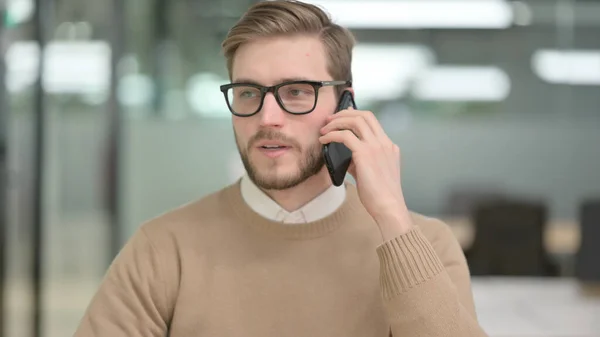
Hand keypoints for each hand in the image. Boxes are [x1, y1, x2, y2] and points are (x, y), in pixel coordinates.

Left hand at [319, 109, 413, 238]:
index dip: (355, 115)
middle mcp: (384, 143)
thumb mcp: (372, 173)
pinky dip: (332, 135)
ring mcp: (376, 147)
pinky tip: (324, 140)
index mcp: (389, 146)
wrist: (388, 207)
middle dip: (344, 113)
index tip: (342, 116)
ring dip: (336, 122)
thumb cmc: (380, 195)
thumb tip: (345, 156)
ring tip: (324, 129)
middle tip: (330, 119)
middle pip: (364, 115)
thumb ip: (360, 161)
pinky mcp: (365, 154)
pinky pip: (345, 136)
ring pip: (355, 121)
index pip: (372, 121)